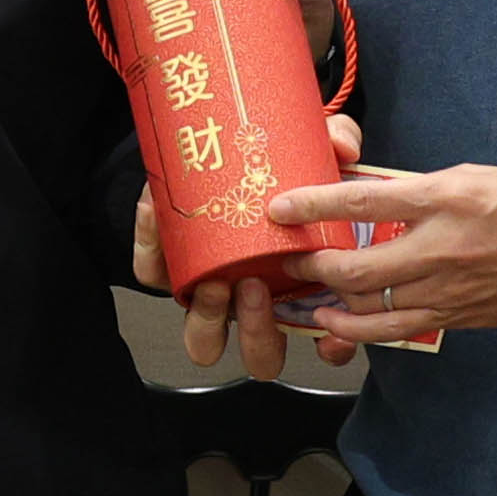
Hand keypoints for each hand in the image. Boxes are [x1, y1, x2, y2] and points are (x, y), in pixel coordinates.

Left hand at [168, 115, 364, 377]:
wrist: (216, 141)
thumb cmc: (274, 164)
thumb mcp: (313, 149)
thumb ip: (336, 143)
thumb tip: (344, 147)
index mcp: (297, 285)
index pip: (324, 337)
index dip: (331, 347)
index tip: (330, 337)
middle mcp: (253, 301)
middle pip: (261, 354)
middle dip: (259, 332)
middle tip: (257, 287)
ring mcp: (209, 293)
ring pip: (203, 340)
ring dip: (209, 317)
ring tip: (215, 280)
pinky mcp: (165, 267)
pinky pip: (153, 271)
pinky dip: (152, 243)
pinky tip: (160, 210)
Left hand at [263, 161, 496, 345]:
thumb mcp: (477, 176)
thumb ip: (422, 192)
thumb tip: (373, 200)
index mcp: (448, 199)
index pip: (362, 203)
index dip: (312, 205)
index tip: (279, 208)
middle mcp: (444, 249)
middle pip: (356, 269)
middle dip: (312, 266)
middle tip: (290, 259)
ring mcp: (452, 291)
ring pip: (372, 310)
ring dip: (330, 305)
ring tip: (306, 297)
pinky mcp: (462, 319)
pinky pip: (400, 329)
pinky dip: (364, 329)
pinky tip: (343, 322)